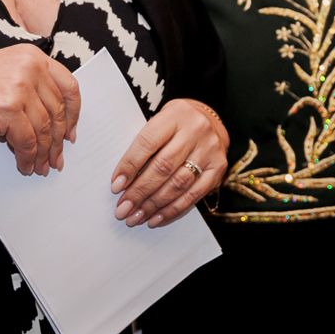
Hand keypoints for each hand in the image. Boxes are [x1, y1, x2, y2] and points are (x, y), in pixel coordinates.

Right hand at [0, 45, 80, 175]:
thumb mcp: (4, 76)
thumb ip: (30, 90)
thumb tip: (52, 125)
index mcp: (32, 56)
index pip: (68, 85)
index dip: (74, 113)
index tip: (72, 131)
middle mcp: (30, 67)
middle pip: (59, 110)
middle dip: (59, 139)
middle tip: (57, 158)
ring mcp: (20, 86)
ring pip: (45, 128)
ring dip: (44, 153)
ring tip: (41, 166)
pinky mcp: (9, 107)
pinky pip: (28, 140)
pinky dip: (28, 157)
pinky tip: (25, 165)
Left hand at [110, 99, 227, 226]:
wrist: (210, 121)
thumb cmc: (176, 124)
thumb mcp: (159, 122)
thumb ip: (144, 146)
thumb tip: (122, 181)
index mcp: (175, 114)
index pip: (148, 142)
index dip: (130, 166)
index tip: (116, 186)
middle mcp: (195, 130)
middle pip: (163, 167)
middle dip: (140, 192)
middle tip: (123, 210)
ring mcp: (209, 150)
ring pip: (178, 184)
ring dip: (153, 205)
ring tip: (136, 217)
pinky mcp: (218, 168)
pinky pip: (194, 195)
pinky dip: (173, 210)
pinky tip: (156, 219)